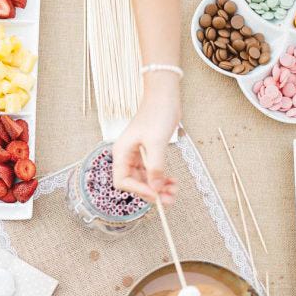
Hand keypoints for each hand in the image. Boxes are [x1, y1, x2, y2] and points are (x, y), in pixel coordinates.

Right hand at [112, 74, 180, 203]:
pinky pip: (152, 172)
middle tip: (169, 199)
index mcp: (122, 153)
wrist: (165, 96)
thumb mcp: (156, 142)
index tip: (156, 195)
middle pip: (134, 183)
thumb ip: (155, 167)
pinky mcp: (148, 153)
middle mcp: (127, 156)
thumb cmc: (157, 114)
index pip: (123, 181)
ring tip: (174, 191)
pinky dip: (162, 178)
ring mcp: (137, 155)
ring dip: (159, 187)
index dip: (139, 191)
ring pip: (145, 179)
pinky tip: (173, 182)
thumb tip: (155, 188)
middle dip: (151, 192)